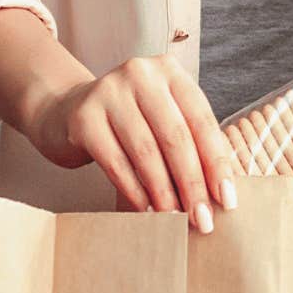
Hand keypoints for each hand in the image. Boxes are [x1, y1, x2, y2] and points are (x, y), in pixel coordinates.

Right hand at [27, 55, 237, 231]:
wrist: (65, 112)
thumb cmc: (126, 121)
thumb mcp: (161, 118)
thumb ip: (189, 142)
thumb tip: (221, 191)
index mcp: (169, 72)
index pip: (201, 121)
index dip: (216, 164)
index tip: (227, 200)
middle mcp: (140, 74)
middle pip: (176, 137)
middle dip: (193, 184)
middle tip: (203, 220)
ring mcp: (109, 92)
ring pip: (146, 152)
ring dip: (164, 193)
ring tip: (176, 219)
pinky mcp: (84, 118)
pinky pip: (116, 163)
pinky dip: (135, 192)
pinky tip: (147, 211)